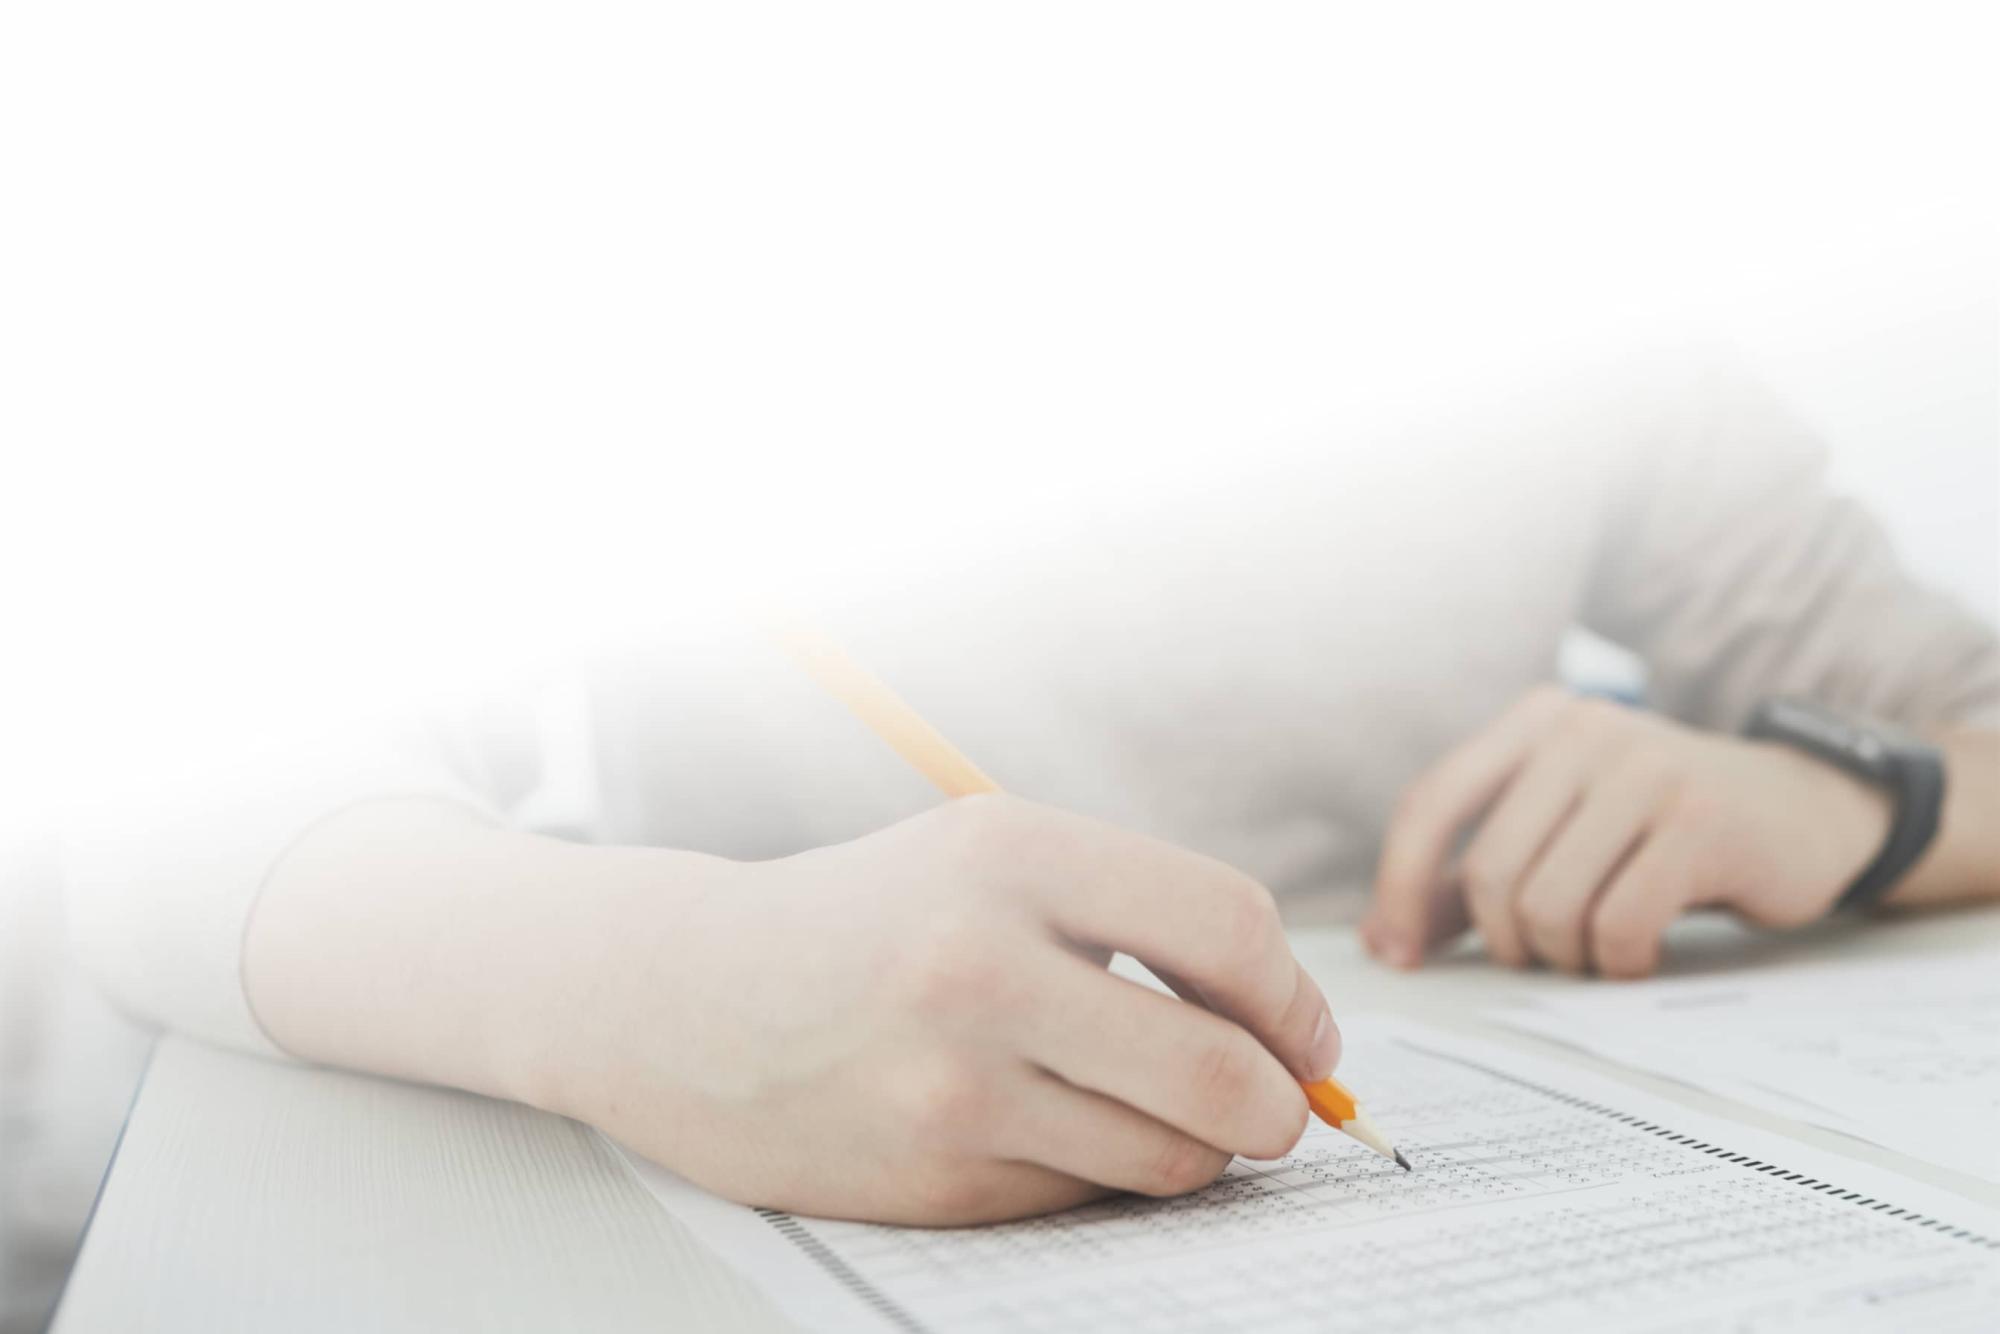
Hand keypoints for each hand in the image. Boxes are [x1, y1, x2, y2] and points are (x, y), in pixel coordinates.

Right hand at [558, 794, 1337, 1223]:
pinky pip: (1087, 1192)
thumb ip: (1135, 917)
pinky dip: (1102, 1170)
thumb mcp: (988, 858)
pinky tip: (1048, 1126)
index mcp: (1009, 851)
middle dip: (1284, 1104)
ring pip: (1171, 1155)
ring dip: (1203, 1148)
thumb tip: (1289, 1031)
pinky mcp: (934, 1174)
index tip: (1306, 1033)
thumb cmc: (870, 919)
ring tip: (1164, 1112)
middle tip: (1282, 1106)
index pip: (1229, 927)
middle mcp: (981, 962)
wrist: (685, 997)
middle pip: (1224, 1070)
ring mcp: (953, 1081)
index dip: (1295, 996)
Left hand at [1362, 687, 1891, 977]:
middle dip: (1508, 940)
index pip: (1430, 804)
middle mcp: (1582, 731)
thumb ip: (1473, 875)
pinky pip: (1618, 923)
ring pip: (1548, 904)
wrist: (1806, 812)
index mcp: (1533, 723)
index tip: (1399, 955)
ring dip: (1567, 955)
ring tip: (1600, 948)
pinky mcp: (1700, 821)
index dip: (1402, 888)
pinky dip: (1620, 960)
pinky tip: (1642, 953)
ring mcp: (1644, 770)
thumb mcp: (1564, 829)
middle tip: (1548, 956)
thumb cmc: (1662, 831)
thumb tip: (1383, 938)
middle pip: (1490, 872)